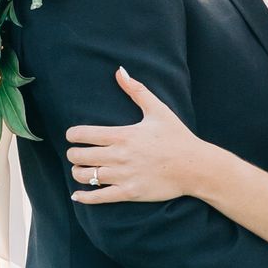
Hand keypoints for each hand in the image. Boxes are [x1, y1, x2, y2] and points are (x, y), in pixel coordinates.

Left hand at [68, 70, 208, 203]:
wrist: (195, 167)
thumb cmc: (177, 137)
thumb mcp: (158, 110)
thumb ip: (137, 90)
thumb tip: (120, 71)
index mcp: (122, 135)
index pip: (83, 134)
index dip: (72, 135)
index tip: (72, 136)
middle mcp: (119, 156)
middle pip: (79, 155)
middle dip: (73, 154)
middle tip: (77, 153)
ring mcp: (123, 176)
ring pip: (85, 176)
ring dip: (78, 172)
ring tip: (81, 169)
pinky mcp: (129, 193)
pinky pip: (99, 197)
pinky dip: (84, 197)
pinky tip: (77, 195)